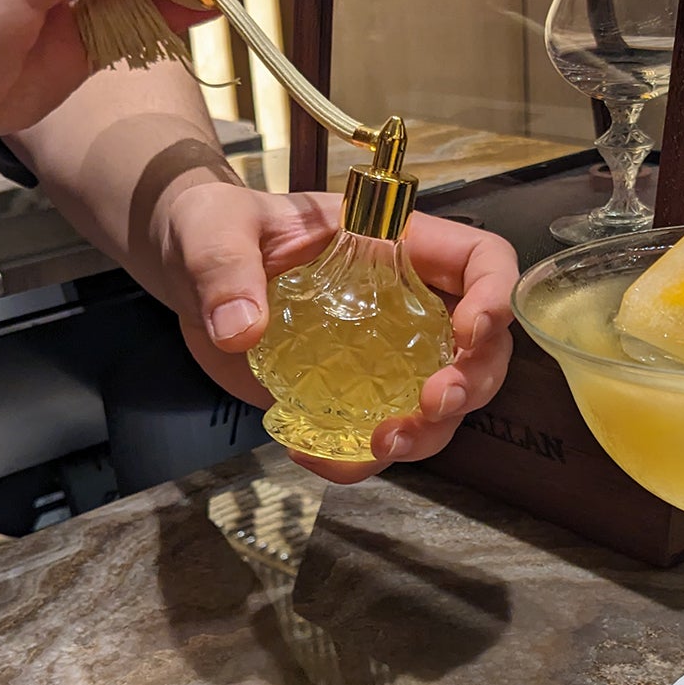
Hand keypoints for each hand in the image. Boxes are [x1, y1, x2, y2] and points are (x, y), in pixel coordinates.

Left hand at [156, 184, 517, 484]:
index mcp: (397, 244)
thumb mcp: (215, 230)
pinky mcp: (349, 394)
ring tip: (377, 444)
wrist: (186, 270)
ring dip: (425, 435)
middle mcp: (407, 301)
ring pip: (440, 405)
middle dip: (470, 384)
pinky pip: (377, 434)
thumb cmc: (214, 226)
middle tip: (429, 407)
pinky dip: (358, 458)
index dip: (497, 295)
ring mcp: (384, 354)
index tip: (473, 332)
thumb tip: (240, 330)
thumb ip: (226, 269)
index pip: (480, 260)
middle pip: (481, 348)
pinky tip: (315, 456)